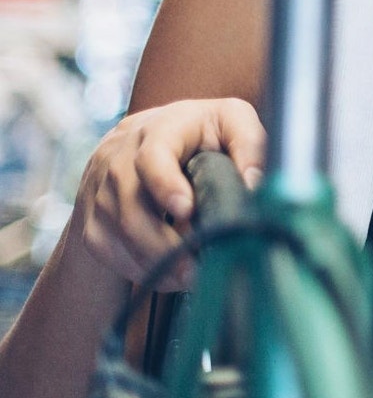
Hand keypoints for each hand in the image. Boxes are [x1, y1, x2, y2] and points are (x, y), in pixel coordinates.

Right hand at [73, 99, 265, 290]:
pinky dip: (135, 267)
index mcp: (159, 128)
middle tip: (196, 267)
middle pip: (129, 202)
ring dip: (151, 260)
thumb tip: (256, 185)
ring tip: (189, 276)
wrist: (146, 139)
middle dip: (162, 241)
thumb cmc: (201, 131)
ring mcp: (99, 186)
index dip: (166, 184)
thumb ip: (249, 145)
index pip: (152, 155)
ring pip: (115, 230)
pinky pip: (104, 247)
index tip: (187, 210)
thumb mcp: (232, 121)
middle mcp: (120, 154)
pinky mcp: (91, 214)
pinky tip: (166, 275)